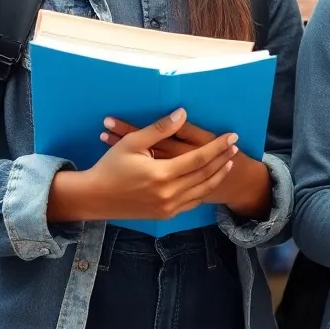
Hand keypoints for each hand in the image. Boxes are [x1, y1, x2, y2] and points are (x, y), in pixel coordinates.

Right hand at [101, 117, 270, 218]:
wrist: (94, 198)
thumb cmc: (110, 166)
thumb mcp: (132, 142)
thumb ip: (160, 129)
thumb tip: (182, 113)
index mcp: (162, 174)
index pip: (199, 158)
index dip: (217, 146)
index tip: (231, 136)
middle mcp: (169, 194)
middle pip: (205, 174)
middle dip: (222, 159)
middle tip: (235, 146)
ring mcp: (168, 207)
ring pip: (202, 191)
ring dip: (217, 175)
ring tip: (228, 162)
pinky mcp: (164, 215)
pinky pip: (191, 203)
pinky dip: (203, 191)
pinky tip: (209, 181)